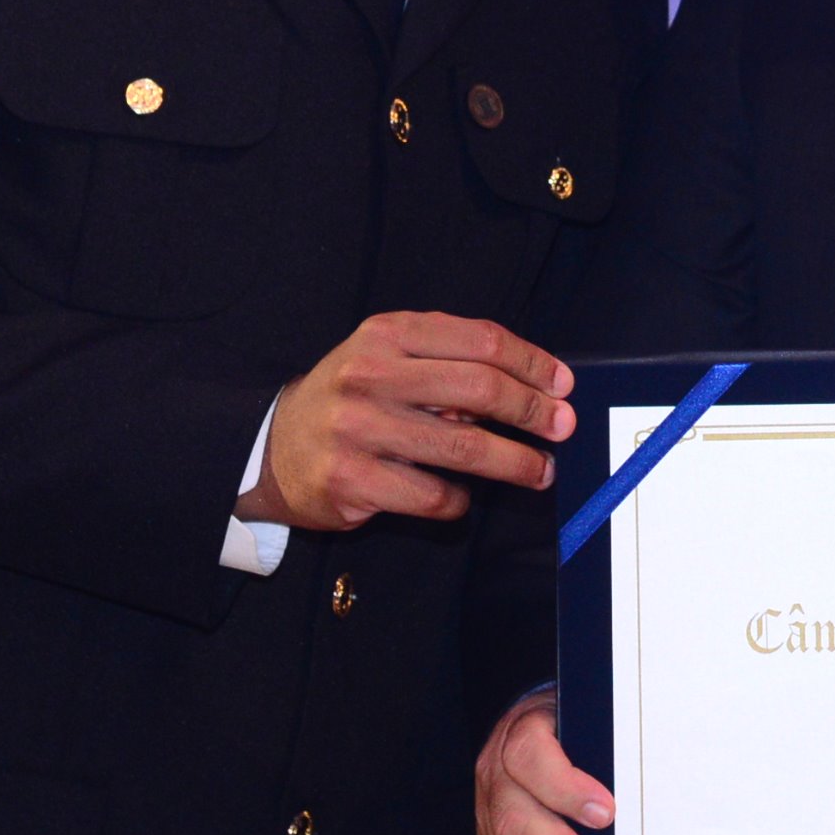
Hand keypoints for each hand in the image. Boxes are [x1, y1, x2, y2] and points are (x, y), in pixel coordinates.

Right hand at [236, 313, 574, 530]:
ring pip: (464, 448)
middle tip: (561, 429)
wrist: (273, 447)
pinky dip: (460, 500)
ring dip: (516, 463)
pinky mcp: (352, 480)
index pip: (481, 341)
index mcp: (388, 334)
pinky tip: (461, 496)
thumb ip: (448, 362)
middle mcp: (370, 375)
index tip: (562, 386)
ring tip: (541, 472)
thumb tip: (532, 390)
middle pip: (480, 389)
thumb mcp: (388, 358)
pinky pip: (434, 495)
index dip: (532, 364)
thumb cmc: (351, 399)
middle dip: (532, 412)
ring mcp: (358, 429)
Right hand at [479, 694, 617, 834]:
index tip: (606, 813)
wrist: (530, 727)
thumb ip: (606, 748)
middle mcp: (497, 784)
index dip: (564, 787)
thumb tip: (648, 782)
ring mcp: (490, 825)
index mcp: (520, 739)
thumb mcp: (587, 722)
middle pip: (518, 825)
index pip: (531, 758)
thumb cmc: (575, 728)